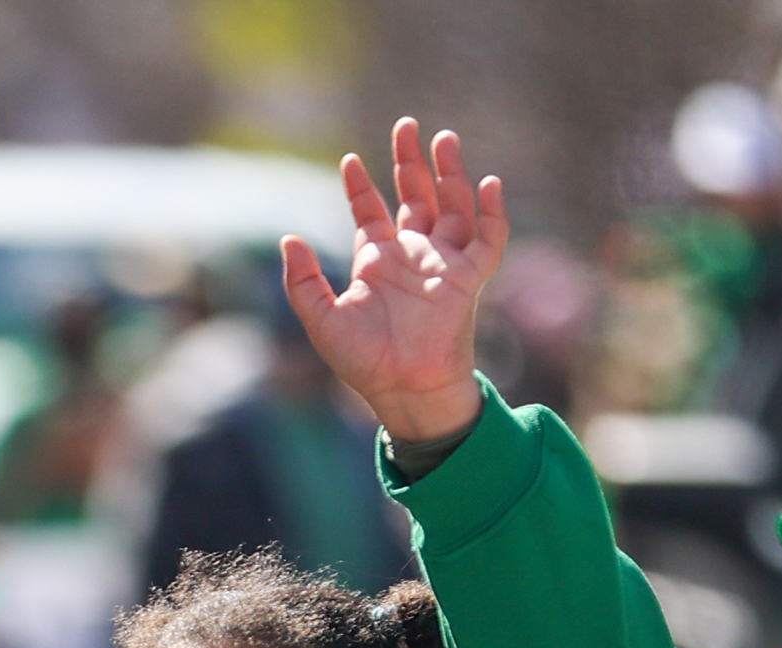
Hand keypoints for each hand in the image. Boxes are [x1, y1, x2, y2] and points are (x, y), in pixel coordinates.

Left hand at [280, 118, 510, 446]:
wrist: (402, 388)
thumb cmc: (363, 361)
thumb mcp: (322, 319)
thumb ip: (303, 281)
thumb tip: (288, 238)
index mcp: (377, 262)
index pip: (372, 212)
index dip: (360, 186)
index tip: (351, 161)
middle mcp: (411, 256)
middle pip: (415, 196)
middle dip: (410, 162)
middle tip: (406, 126)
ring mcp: (442, 264)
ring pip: (453, 206)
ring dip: (450, 173)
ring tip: (444, 138)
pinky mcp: (469, 278)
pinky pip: (489, 239)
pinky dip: (493, 213)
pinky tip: (489, 184)